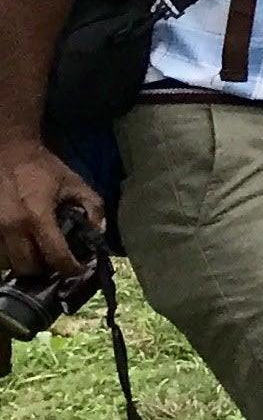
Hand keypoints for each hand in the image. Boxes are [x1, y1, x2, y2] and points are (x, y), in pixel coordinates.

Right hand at [0, 141, 103, 278]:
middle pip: (27, 268)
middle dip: (44, 269)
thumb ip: (94, 208)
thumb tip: (98, 233)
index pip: (55, 257)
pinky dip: (7, 256)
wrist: (8, 150)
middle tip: (53, 261)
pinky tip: (18, 246)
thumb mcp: (75, 183)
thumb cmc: (43, 168)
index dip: (71, 269)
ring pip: (6, 265)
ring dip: (22, 264)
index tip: (78, 269)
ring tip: (34, 254)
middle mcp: (11, 226)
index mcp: (37, 216)